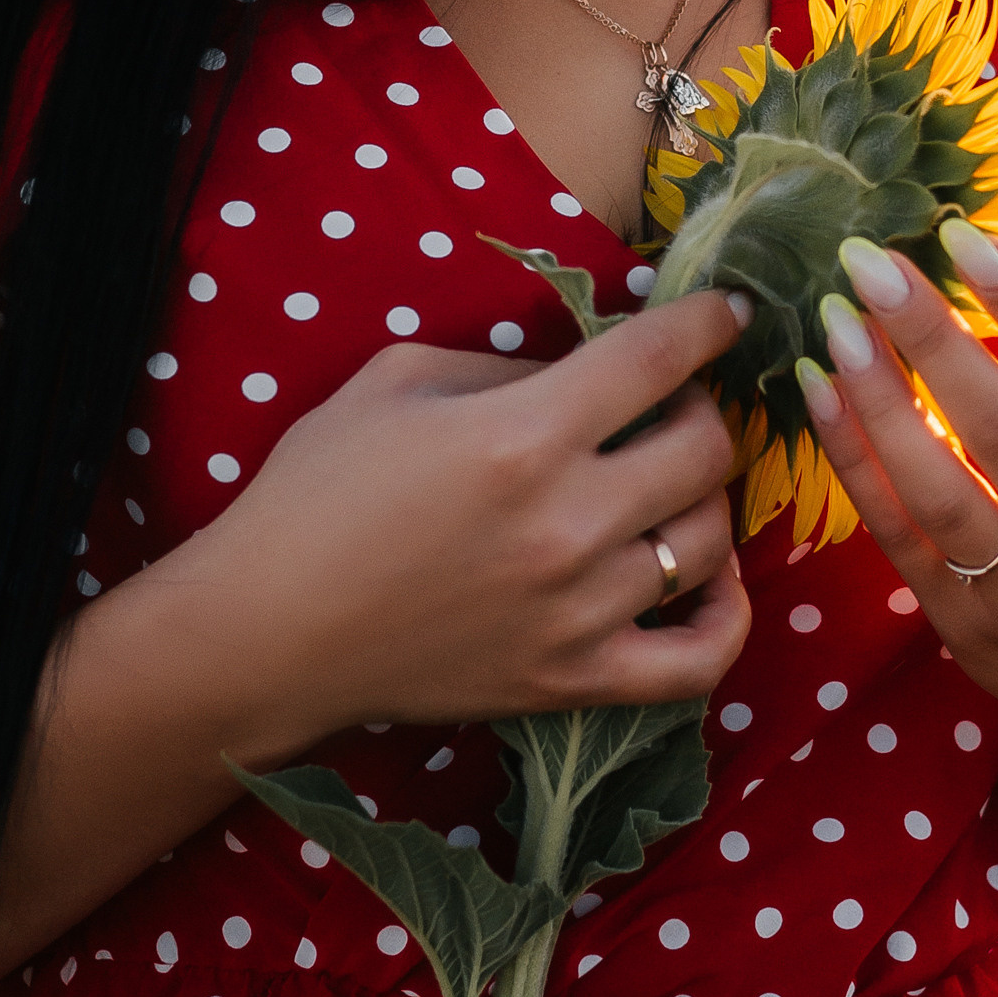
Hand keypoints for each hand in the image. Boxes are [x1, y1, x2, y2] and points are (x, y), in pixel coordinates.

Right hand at [147, 287, 756, 763]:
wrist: (268, 632)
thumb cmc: (315, 494)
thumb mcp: (397, 383)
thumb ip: (508, 368)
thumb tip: (589, 369)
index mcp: (522, 435)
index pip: (660, 359)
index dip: (711, 324)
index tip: (729, 315)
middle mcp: (567, 522)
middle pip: (705, 450)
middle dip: (703, 411)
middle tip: (673, 407)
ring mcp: (578, 610)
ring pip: (709, 542)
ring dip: (704, 499)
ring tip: (671, 484)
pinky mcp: (574, 681)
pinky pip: (698, 658)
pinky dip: (727, 615)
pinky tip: (710, 579)